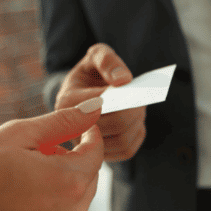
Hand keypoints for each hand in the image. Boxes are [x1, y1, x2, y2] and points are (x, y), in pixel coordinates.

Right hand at [0, 98, 103, 210]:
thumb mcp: (16, 136)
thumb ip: (61, 123)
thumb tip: (93, 108)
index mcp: (66, 182)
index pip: (96, 152)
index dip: (90, 135)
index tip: (79, 127)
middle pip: (87, 177)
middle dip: (72, 158)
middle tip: (41, 148)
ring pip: (75, 199)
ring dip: (61, 181)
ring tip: (25, 173)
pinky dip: (50, 204)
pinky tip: (20, 197)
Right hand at [55, 43, 145, 160]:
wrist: (84, 92)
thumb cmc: (91, 72)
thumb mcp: (95, 56)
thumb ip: (107, 60)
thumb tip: (124, 80)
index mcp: (68, 102)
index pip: (102, 103)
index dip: (124, 95)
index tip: (131, 86)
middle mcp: (73, 128)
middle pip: (116, 123)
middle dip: (135, 109)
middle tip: (142, 97)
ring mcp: (85, 144)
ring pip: (122, 141)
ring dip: (137, 122)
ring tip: (138, 107)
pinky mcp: (100, 154)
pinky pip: (125, 150)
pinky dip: (136, 134)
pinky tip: (134, 121)